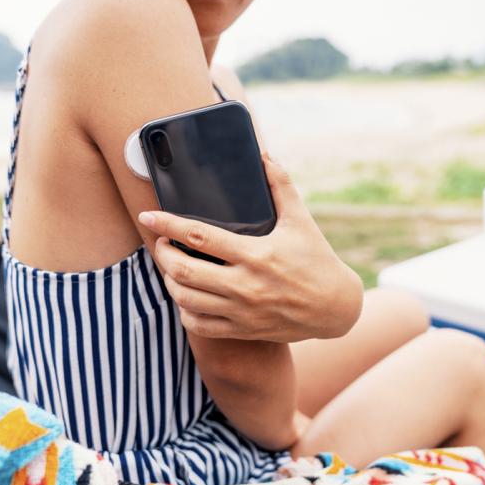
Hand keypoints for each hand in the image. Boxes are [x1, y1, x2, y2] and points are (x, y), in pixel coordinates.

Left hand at [138, 151, 362, 341]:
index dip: (168, 224)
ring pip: (186, 299)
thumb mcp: (301, 220)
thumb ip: (281, 185)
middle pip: (183, 270)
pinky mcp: (243, 330)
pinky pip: (200, 325)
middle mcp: (244, 284)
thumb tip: (264, 155)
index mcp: (255, 253)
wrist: (335, 308)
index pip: (199, 236)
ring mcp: (242, 310)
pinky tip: (186, 297)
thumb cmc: (317, 259)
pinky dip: (185, 310)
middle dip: (162, 254)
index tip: (149, 216)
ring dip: (169, 281)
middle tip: (160, 242)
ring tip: (170, 267)